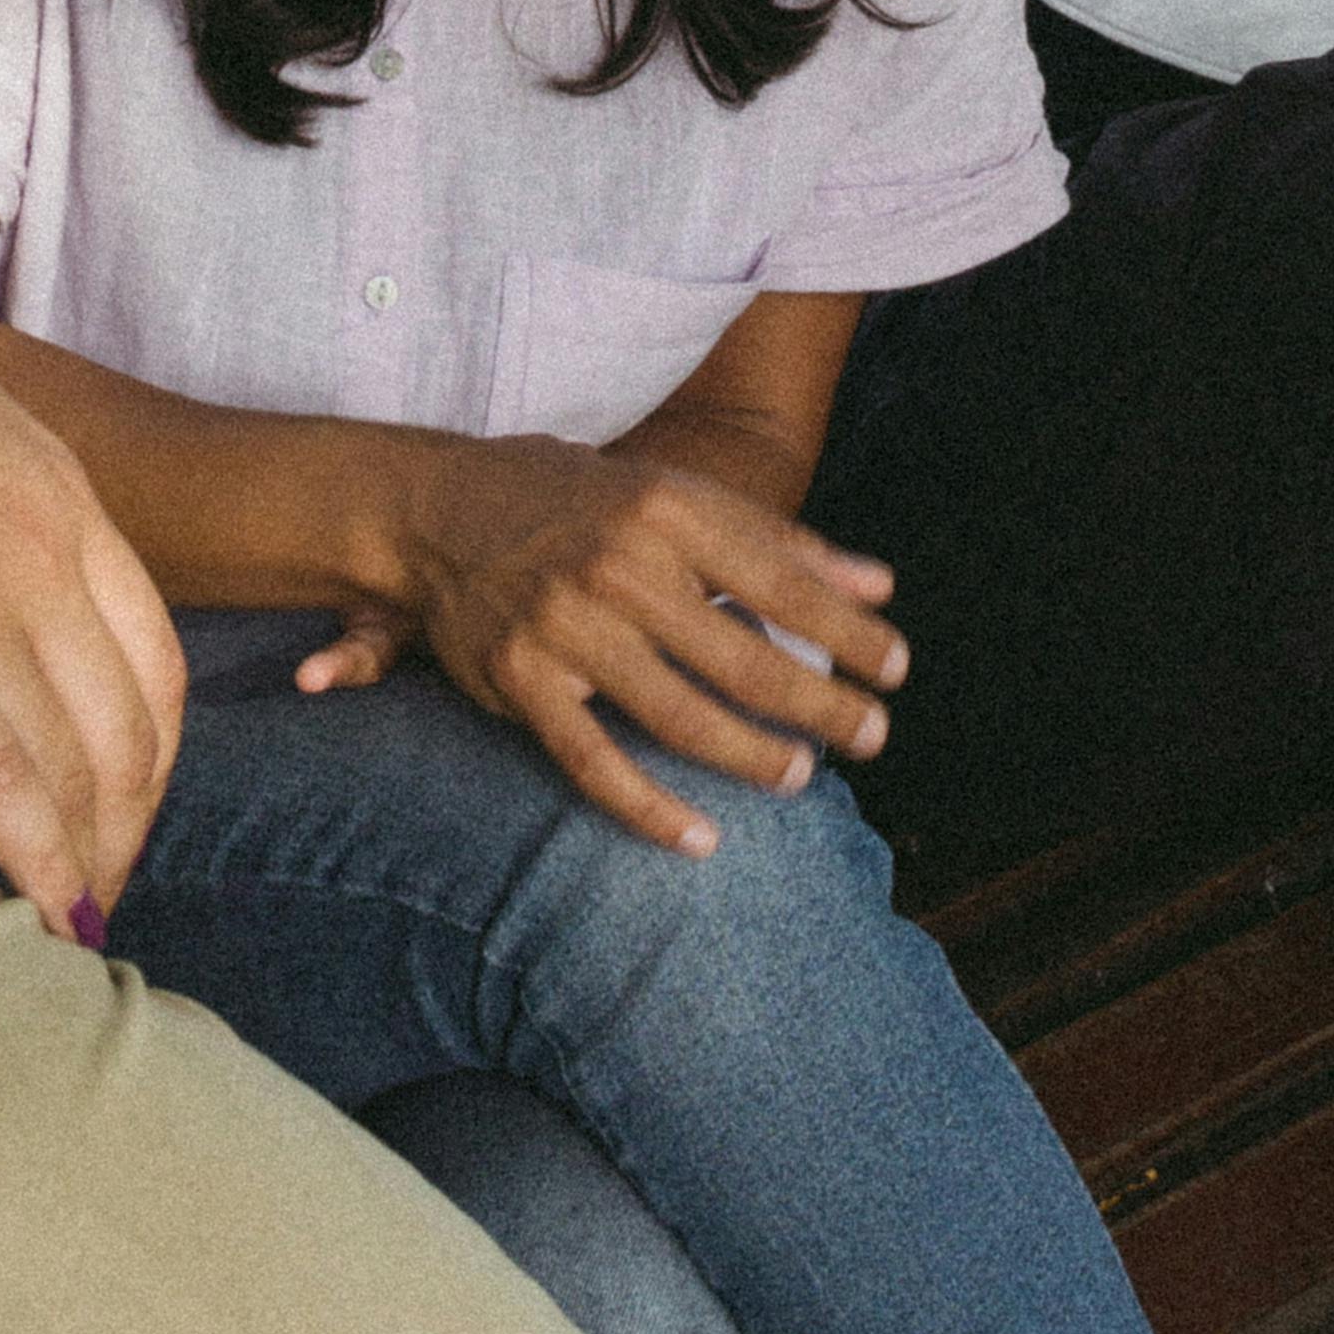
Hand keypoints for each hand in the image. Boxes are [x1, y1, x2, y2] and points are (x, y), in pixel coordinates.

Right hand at [0, 178, 181, 937]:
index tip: (113, 817)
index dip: (145, 760)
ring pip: (71, 766)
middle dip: (123, 832)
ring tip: (62, 928)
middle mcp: (35, 542)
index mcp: (53, 484)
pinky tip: (35, 913)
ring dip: (81, 866)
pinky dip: (34, 860)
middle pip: (127, 728)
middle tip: (91, 899)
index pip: (154, 657)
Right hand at [315, 434, 902, 855]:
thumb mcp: (673, 493)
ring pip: (681, 718)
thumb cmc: (575, 500)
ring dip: (754, 758)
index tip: (899, 671)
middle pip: (745, 659)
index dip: (850, 633)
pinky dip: (651, 811)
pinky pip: (595, 764)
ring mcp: (566, 627)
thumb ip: (777, 541)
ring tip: (803, 775)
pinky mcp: (521, 681)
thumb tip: (881, 585)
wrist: (435, 505)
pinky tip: (702, 840)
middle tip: (874, 736)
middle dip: (822, 706)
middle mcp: (619, 566)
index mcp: (666, 509)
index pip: (783, 582)